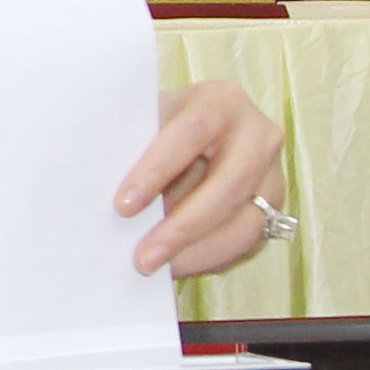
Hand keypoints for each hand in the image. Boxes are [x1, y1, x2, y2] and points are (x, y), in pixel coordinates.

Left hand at [118, 80, 283, 276]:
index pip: (191, 133)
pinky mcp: (273, 207)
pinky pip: (247, 242)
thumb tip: (96, 189)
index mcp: (220, 101)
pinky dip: (209, 258)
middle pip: (228, 184)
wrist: (190, 138)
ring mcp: (271, 172)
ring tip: (156, 269)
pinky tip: (178, 266)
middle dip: (183, 227)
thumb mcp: (146, 125)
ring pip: (244, 221)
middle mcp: (257, 133)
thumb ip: (132, 148)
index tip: (123, 206)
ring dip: (197, 252)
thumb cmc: (159, 129)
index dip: (157, 170)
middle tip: (143, 259)